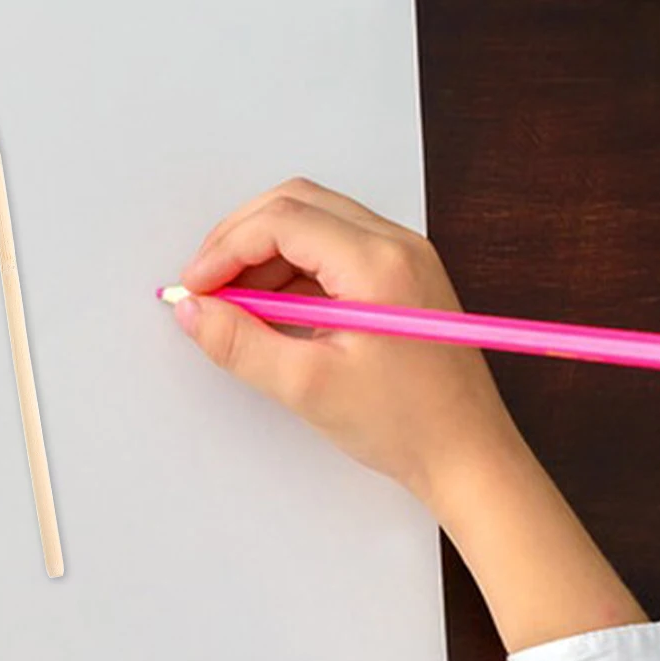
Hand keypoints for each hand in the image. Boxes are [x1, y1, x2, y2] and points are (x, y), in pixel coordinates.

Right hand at [173, 178, 643, 651]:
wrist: (469, 455)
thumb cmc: (405, 425)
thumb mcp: (306, 386)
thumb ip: (239, 343)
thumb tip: (190, 311)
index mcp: (378, 263)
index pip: (282, 220)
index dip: (225, 249)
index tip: (194, 289)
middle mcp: (395, 245)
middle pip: (297, 204)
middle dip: (239, 239)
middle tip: (205, 287)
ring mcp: (402, 257)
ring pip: (313, 223)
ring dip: (263, 254)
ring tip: (234, 307)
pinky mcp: (399, 278)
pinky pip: (333, 250)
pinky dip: (291, 270)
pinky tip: (271, 314)